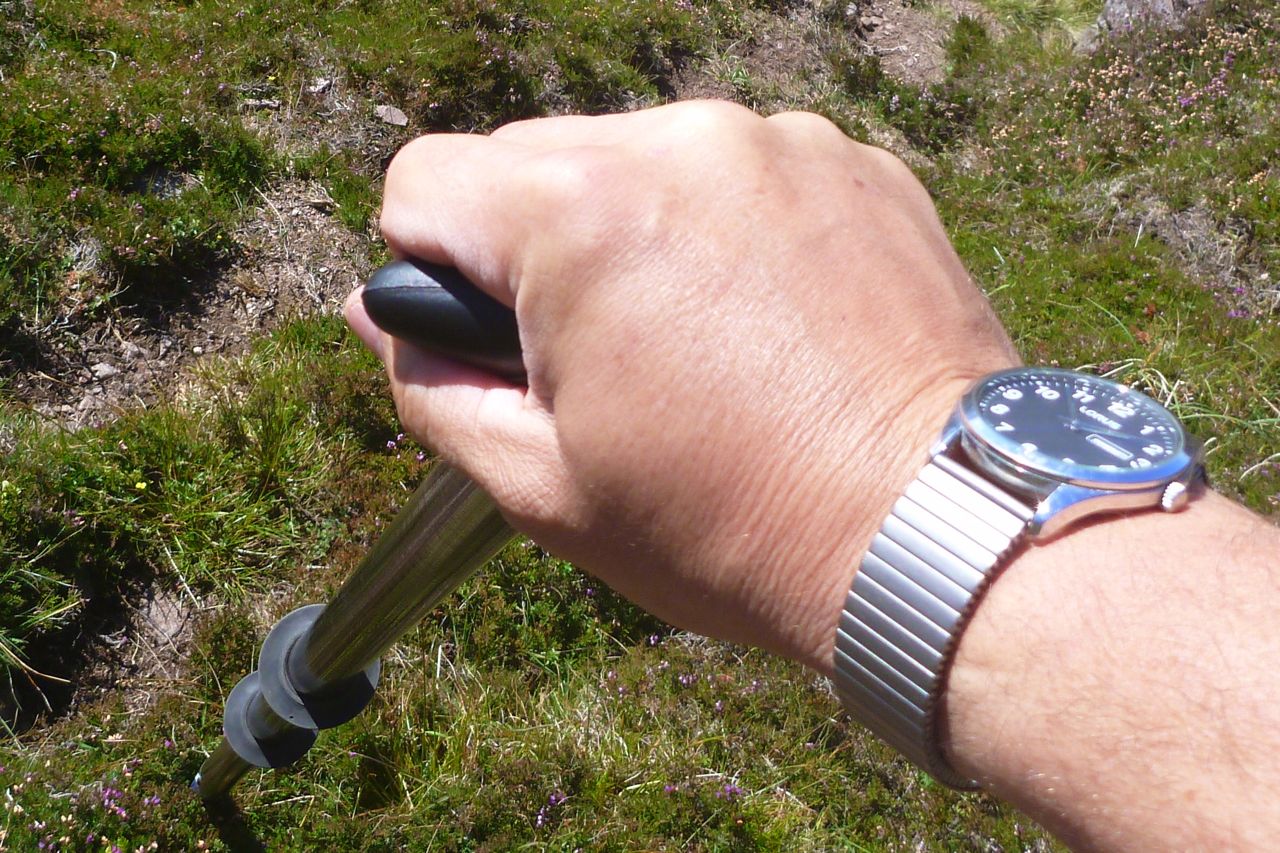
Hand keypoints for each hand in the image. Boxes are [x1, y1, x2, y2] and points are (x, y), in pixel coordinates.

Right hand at [345, 100, 1016, 673]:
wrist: (937, 532)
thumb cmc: (733, 526)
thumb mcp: (543, 488)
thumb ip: (431, 386)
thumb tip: (381, 315)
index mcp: (579, 211)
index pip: (423, 181)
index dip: (432, 269)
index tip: (496, 342)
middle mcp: (680, 141)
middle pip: (533, 160)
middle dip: (536, 251)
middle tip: (601, 365)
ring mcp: (782, 142)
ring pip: (643, 163)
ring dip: (637, 237)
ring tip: (703, 353)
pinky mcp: (857, 164)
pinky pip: (743, 174)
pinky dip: (731, 233)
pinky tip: (775, 327)